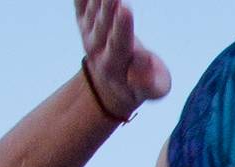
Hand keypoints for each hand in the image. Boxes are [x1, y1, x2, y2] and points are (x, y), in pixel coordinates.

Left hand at [75, 0, 171, 118]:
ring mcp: (88, 32)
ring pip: (92, 11)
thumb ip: (152, 85)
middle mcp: (97, 47)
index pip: (118, 44)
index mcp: (114, 65)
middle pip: (102, 24)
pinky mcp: (83, 20)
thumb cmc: (139, 83)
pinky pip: (80, 3)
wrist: (111, 83)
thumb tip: (142, 70)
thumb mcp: (153, 91)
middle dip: (107, 6)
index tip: (126, 9)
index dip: (122, 27)